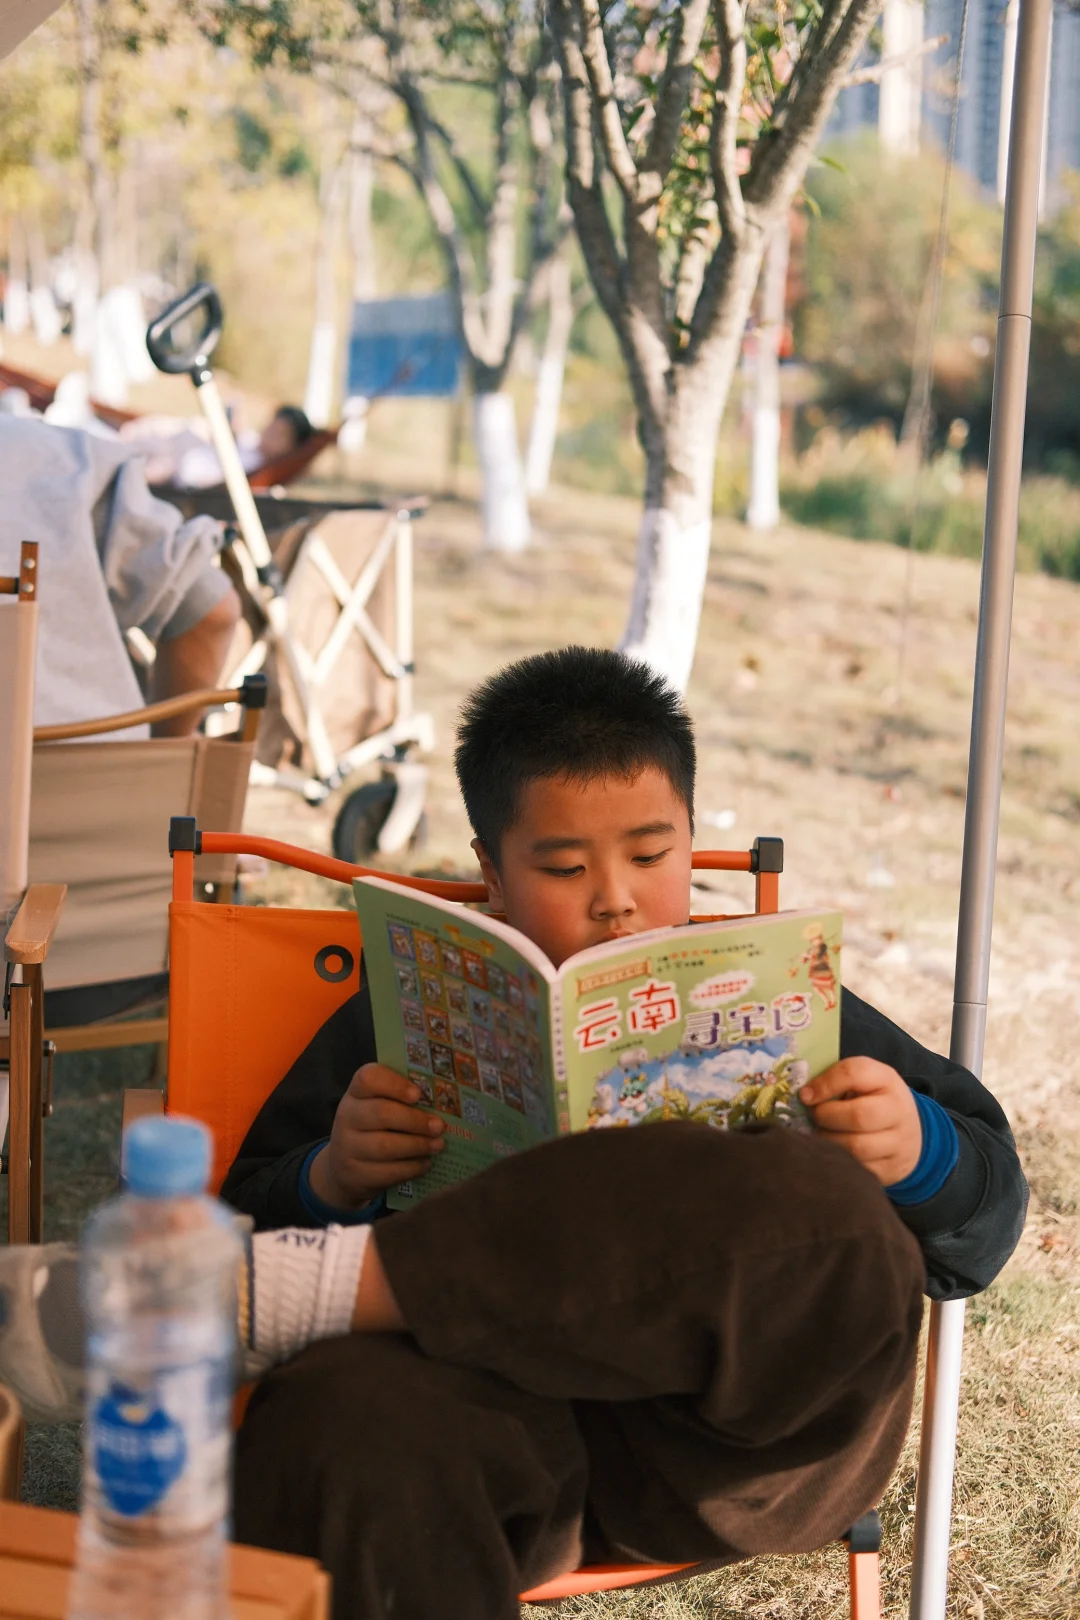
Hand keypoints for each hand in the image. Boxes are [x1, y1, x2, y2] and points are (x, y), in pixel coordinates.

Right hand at [307, 1064, 444, 1209]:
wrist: (344, 1167)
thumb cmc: (373, 1128)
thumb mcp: (379, 1106)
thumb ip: (402, 1099)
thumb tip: (441, 1103)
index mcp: (356, 1093)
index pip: (368, 1078)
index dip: (394, 1084)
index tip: (418, 1094)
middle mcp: (347, 1116)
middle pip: (381, 1113)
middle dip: (415, 1120)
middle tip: (439, 1126)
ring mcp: (348, 1147)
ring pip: (385, 1146)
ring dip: (417, 1145)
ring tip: (438, 1145)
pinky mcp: (356, 1174)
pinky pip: (387, 1171)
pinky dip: (411, 1167)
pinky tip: (426, 1163)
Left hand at [801, 1058, 921, 1186]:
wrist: (911, 1137)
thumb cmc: (873, 1102)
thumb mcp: (864, 1083)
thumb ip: (836, 1082)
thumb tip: (803, 1095)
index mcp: (887, 1080)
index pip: (856, 1073)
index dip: (825, 1083)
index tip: (805, 1095)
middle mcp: (898, 1110)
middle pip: (858, 1116)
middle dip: (826, 1117)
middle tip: (814, 1117)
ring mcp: (898, 1143)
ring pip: (857, 1147)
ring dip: (828, 1142)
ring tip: (819, 1136)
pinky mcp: (891, 1169)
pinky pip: (858, 1169)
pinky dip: (838, 1162)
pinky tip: (831, 1153)